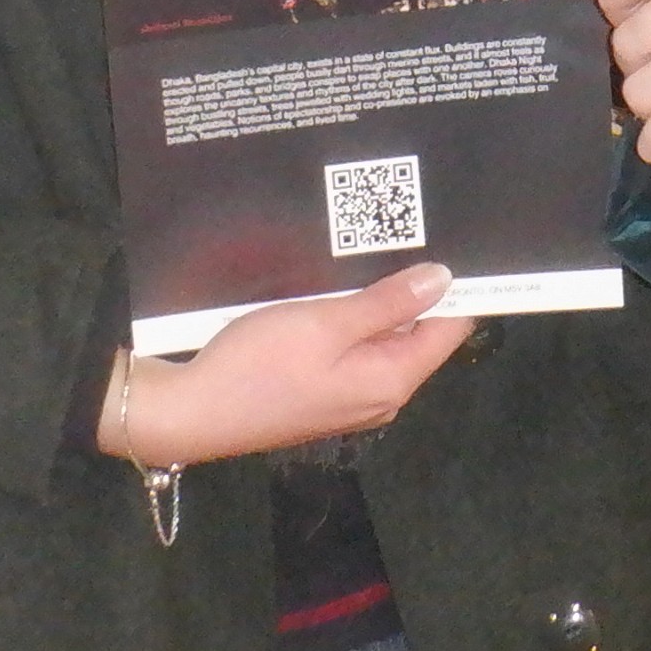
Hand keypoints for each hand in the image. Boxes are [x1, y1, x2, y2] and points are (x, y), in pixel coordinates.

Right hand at [106, 265, 473, 462]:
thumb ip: (386, 302)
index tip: (454, 244)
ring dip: (378, 303)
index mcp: (391, 380)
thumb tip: (442, 279)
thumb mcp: (325, 323)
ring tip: (366, 255)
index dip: (458, 288)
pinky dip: (352, 323)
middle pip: (419, 334)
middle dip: (414, 290)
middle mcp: (381, 396)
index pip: (450, 329)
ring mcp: (352, 399)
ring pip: (384, 340)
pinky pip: (356, 353)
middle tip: (404, 236)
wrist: (192, 413)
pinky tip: (334, 293)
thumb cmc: (258, 366)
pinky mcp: (325, 396)